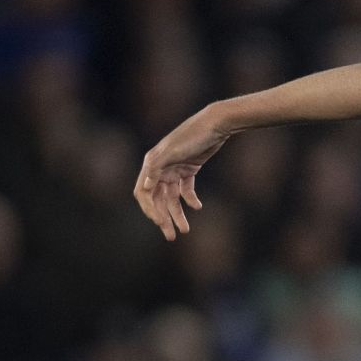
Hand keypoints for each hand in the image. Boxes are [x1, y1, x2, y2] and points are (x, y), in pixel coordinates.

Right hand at [134, 104, 229, 240]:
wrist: (216, 124)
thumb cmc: (192, 136)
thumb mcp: (172, 151)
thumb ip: (157, 168)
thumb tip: (146, 188)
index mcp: (151, 163)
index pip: (144, 193)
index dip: (150, 210)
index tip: (160, 223)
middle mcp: (160, 167)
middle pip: (158, 200)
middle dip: (164, 218)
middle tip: (172, 236)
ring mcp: (175, 169)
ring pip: (173, 198)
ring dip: (178, 214)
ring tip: (185, 230)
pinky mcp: (189, 169)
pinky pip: (186, 190)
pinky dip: (191, 199)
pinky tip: (198, 206)